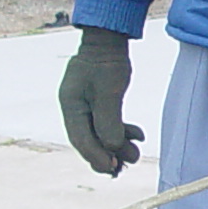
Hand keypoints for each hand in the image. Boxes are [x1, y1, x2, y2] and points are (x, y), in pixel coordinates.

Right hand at [58, 26, 143, 175]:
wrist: (109, 40)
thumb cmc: (107, 61)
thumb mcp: (109, 91)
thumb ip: (109, 121)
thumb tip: (111, 148)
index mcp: (70, 104)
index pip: (80, 139)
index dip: (95, 156)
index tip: (111, 168)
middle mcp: (74, 108)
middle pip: (88, 140)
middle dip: (107, 155)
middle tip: (124, 167)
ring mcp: (84, 105)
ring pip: (99, 134)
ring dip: (117, 146)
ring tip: (135, 153)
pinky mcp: (96, 103)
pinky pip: (106, 124)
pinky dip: (121, 132)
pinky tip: (137, 136)